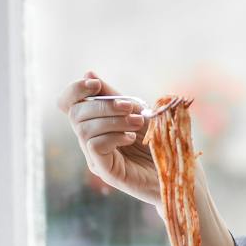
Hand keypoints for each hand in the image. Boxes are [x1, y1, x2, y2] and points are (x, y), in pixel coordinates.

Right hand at [57, 71, 170, 207]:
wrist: (178, 168)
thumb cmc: (158, 140)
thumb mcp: (136, 111)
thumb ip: (112, 96)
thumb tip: (88, 73)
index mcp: (94, 123)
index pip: (68, 103)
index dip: (75, 90)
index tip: (96, 84)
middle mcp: (89, 140)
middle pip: (75, 114)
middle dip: (104, 105)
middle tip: (132, 108)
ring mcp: (95, 158)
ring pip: (84, 130)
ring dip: (113, 120)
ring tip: (137, 123)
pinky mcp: (105, 172)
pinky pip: (95, 146)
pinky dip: (113, 136)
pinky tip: (131, 138)